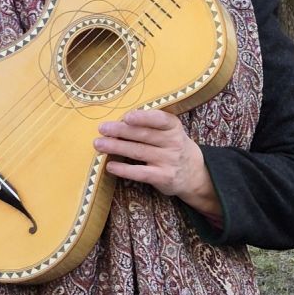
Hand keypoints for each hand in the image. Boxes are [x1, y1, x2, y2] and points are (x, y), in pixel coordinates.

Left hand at [94, 109, 222, 223]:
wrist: (194, 173)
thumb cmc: (173, 145)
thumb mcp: (170, 131)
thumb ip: (150, 124)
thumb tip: (120, 120)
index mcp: (173, 126)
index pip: (160, 120)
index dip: (143, 118)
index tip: (127, 116)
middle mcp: (173, 142)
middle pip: (143, 135)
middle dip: (120, 131)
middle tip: (102, 128)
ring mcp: (168, 161)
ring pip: (138, 152)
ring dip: (116, 147)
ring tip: (99, 144)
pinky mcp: (163, 177)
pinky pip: (140, 173)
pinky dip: (124, 170)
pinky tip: (110, 166)